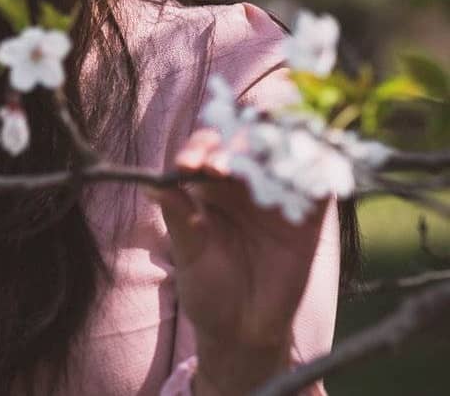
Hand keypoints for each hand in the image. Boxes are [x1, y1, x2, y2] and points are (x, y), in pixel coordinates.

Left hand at [148, 128, 327, 392]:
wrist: (244, 332)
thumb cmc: (208, 288)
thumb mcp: (188, 253)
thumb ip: (178, 217)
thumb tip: (151, 185)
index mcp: (211, 181)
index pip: (208, 146)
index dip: (200, 148)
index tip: (188, 166)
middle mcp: (246, 179)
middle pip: (247, 140)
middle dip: (235, 145)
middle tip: (221, 167)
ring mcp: (279, 193)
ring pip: (283, 152)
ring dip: (275, 148)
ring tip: (261, 161)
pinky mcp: (311, 214)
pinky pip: (319, 184)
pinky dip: (316, 170)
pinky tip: (304, 172)